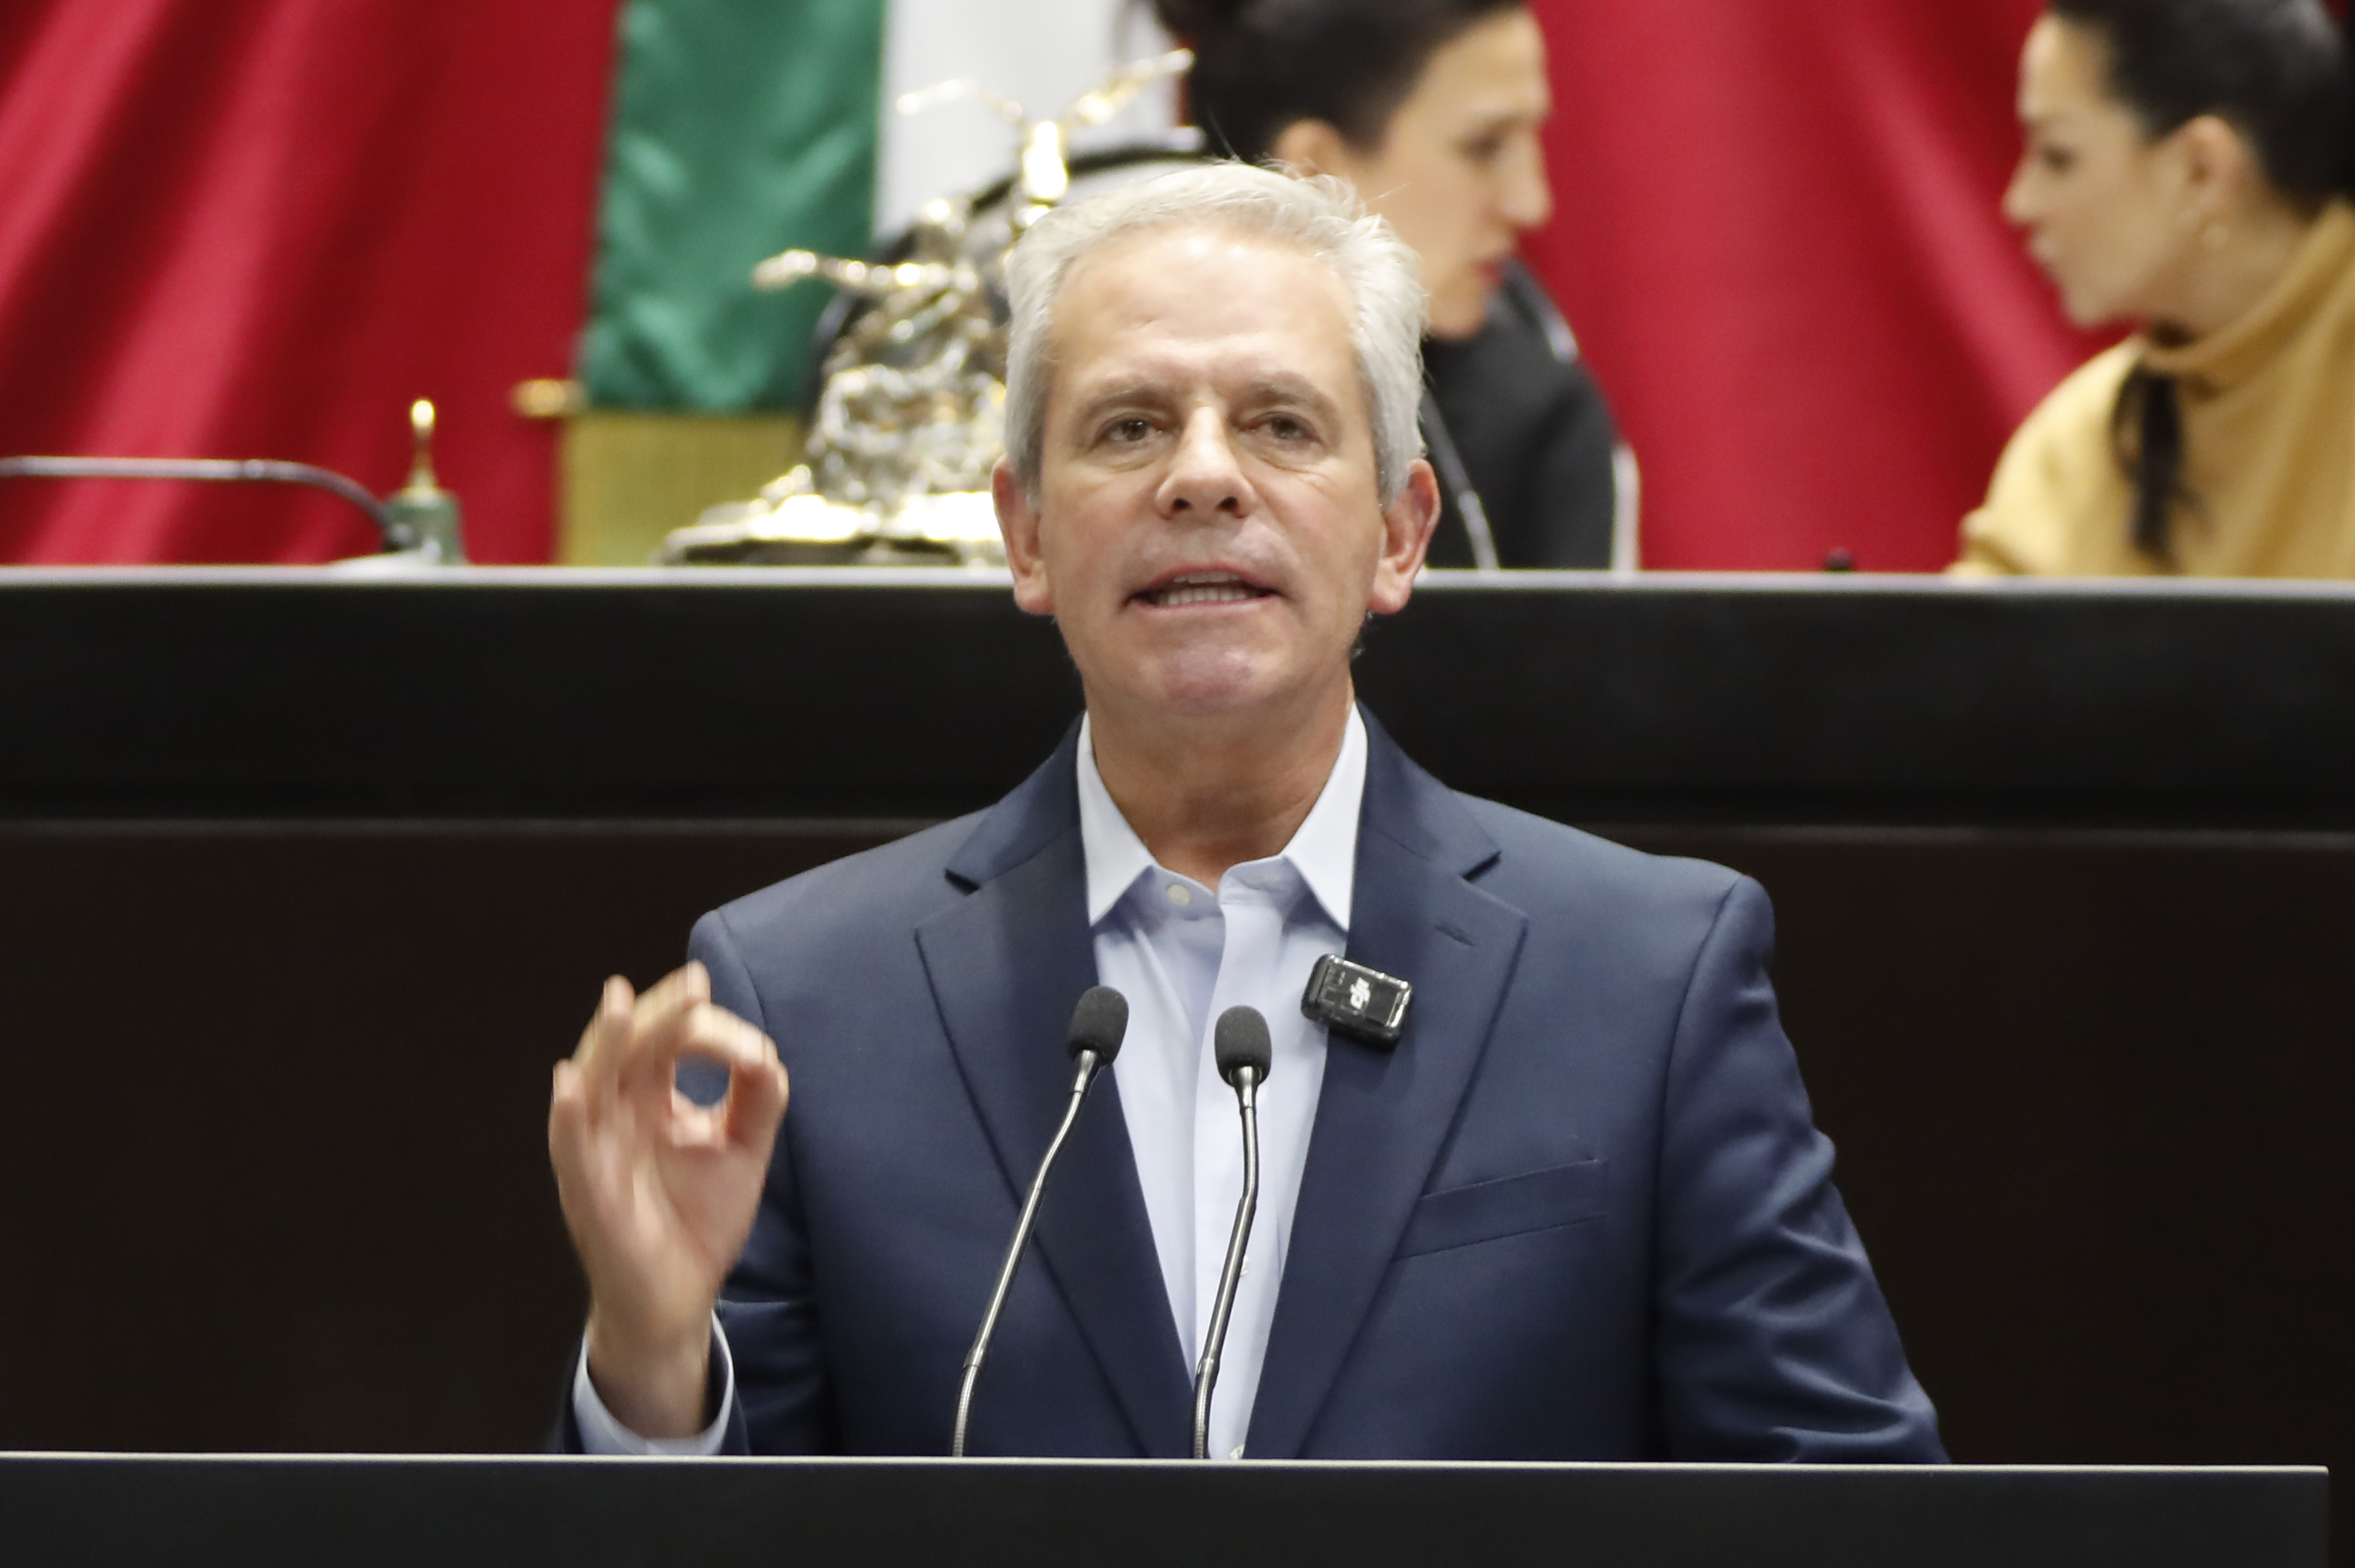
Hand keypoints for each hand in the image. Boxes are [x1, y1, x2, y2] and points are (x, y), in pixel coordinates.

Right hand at [548, 962, 788, 1437]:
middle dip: (661, 1014)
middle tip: (694, 985)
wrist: (681, 1297)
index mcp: (652, 1097)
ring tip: (621, 1001)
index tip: (753, 1054)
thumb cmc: (700, 1218)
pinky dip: (569, 1116)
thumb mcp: (741, 1149)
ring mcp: (598, 1148)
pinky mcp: (587, 1191)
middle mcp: (619, 1112)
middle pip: (631, 1046)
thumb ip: (758, 1100)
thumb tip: (766, 1052)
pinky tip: (572, 1084)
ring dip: (607, 1042)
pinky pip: (570, 1149)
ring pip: (593, 1083)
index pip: (671, 1041)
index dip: (708, 1030)